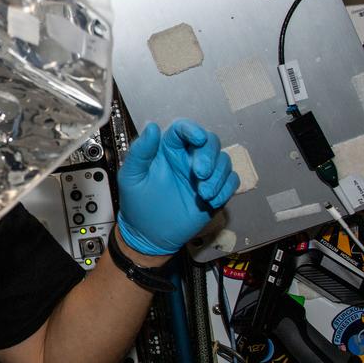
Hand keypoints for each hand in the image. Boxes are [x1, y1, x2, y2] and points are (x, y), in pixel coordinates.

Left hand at [116, 120, 238, 255]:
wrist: (149, 235)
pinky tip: (212, 200)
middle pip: (210, 142)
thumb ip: (140, 152)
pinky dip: (227, 188)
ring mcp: (203, 175)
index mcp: (167, 150)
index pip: (183, 129)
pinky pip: (232, 181)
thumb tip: (152, 127)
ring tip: (204, 194)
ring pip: (223, 161)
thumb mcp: (131, 176)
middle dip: (209, 156)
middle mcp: (187, 159)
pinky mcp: (215, 191)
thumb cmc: (137, 204)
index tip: (198, 139)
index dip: (193, 129)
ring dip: (218, 176)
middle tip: (200, 174)